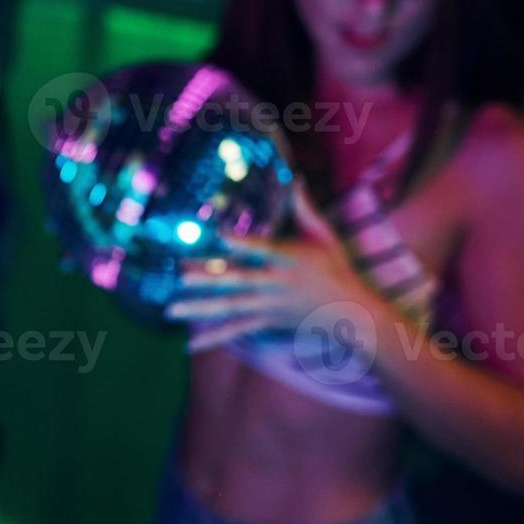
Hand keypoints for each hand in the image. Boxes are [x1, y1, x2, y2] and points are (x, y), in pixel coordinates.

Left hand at [166, 181, 381, 353]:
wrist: (351, 314)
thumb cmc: (337, 269)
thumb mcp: (325, 236)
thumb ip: (304, 209)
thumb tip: (295, 177)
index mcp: (288, 260)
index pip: (262, 250)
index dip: (242, 243)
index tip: (220, 234)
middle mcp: (275, 284)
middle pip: (238, 281)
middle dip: (208, 279)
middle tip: (180, 276)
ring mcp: (269, 306)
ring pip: (231, 307)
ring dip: (200, 308)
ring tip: (172, 310)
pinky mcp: (266, 321)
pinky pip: (236, 330)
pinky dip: (212, 338)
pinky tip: (188, 346)